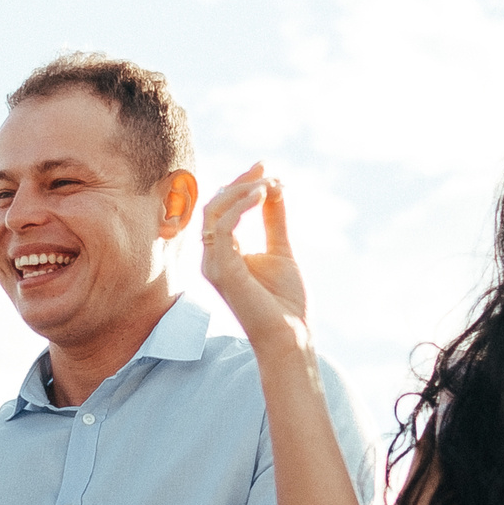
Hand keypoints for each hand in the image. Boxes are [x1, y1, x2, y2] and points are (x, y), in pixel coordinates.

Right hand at [201, 163, 308, 345]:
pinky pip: (223, 227)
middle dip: (240, 183)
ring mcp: (214, 264)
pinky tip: (263, 196)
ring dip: (243, 191)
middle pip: (215, 206)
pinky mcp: (222, 270)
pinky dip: (242, 206)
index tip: (266, 168)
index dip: (241, 185)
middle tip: (266, 170)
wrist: (290, 335)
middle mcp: (213, 258)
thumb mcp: (282, 251)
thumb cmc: (285, 302)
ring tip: (270, 183)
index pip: (222, 210)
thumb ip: (275, 221)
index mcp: (224, 254)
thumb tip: (274, 187)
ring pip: (214, 212)